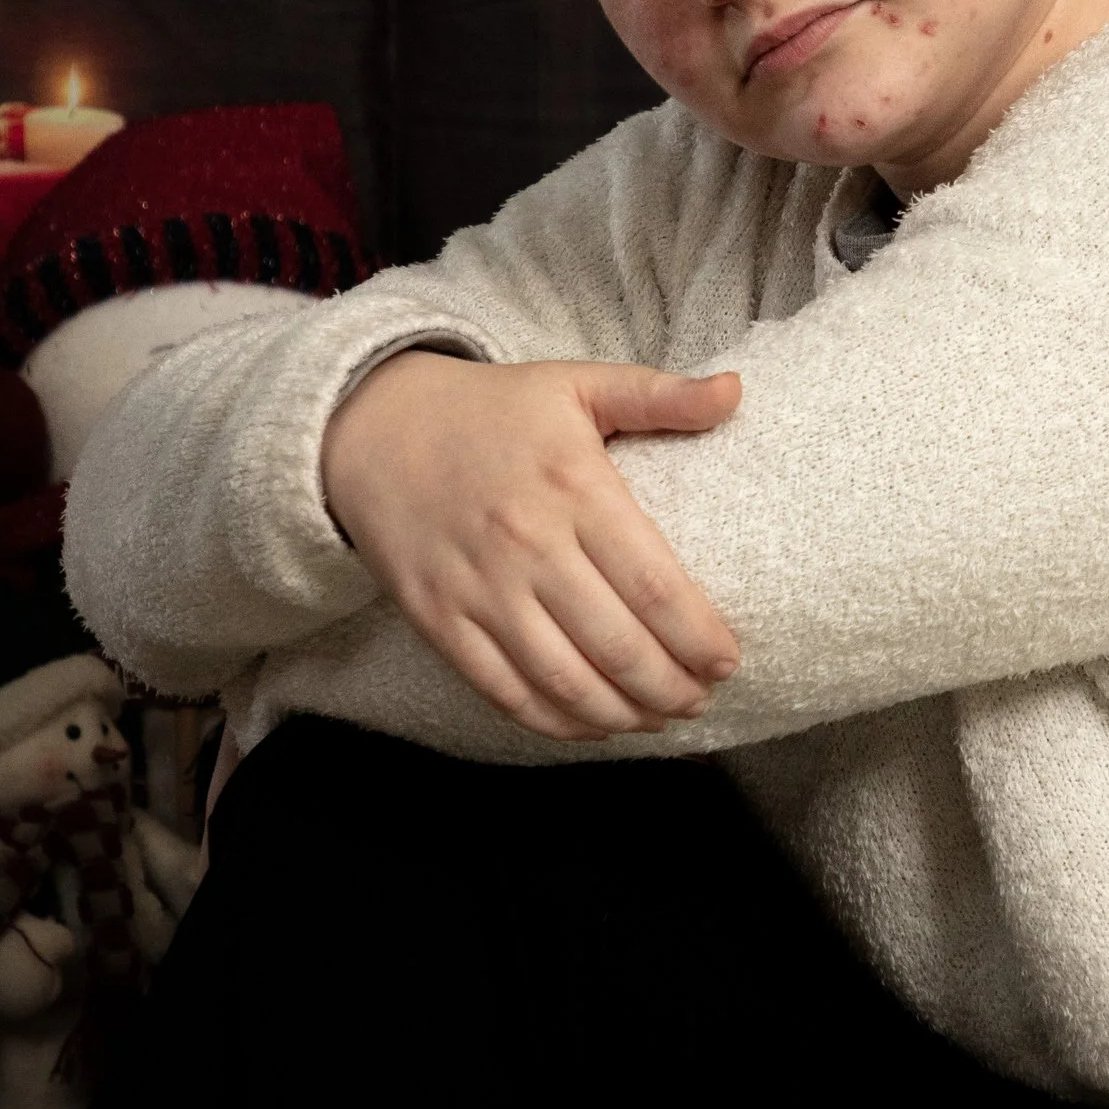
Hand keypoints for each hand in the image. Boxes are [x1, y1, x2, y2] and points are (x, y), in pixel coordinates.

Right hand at [320, 351, 742, 739]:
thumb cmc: (491, 409)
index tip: (729, 661)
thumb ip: (660, 393)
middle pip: (616, 646)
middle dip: (671, 688)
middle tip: (701, 699)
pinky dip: (556, 723)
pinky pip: (505, 692)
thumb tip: (736, 391)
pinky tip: (594, 724)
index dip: (698, 637)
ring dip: (622, 715)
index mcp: (573, 487)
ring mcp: (478, 589)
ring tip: (660, 717)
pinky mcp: (438, 620)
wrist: (372, 425)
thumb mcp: (577, 384)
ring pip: (565, 682)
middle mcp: (527, 545)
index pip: (653, 584)